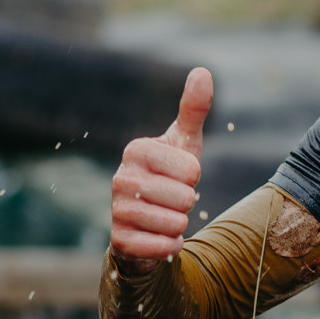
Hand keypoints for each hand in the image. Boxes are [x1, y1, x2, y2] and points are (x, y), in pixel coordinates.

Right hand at [110, 67, 213, 263]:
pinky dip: (171, 246)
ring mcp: (117, 210)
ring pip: (176, 223)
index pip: (192, 170)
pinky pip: (164, 246)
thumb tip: (202, 71)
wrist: (147, 224)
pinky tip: (160, 238)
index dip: (194, 178)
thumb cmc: (170, 177)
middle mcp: (121, 178)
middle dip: (187, 204)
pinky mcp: (120, 241)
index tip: (177, 177)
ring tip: (165, 217)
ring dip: (180, 225)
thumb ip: (193, 109)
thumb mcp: (185, 143)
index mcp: (136, 150)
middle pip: (185, 198)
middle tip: (171, 200)